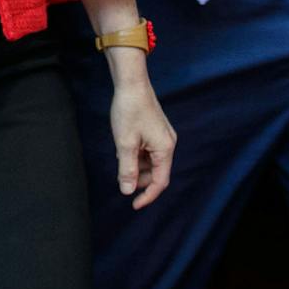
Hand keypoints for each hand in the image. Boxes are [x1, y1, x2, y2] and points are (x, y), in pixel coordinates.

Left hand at [108, 69, 175, 209]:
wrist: (132, 83)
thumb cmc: (129, 110)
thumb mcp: (125, 143)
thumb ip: (127, 169)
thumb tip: (127, 191)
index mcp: (165, 149)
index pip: (160, 182)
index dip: (147, 195)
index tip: (133, 205)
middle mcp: (167, 144)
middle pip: (156, 172)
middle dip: (139, 179)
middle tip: (121, 179)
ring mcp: (162, 136)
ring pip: (150, 161)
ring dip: (136, 166)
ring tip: (120, 158)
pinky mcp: (155, 130)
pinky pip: (147, 150)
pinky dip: (136, 155)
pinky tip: (123, 149)